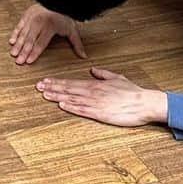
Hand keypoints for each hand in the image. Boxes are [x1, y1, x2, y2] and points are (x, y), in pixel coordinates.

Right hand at [9, 2, 85, 65]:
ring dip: (18, 45)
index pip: (40, 43)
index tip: (28, 61)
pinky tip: (12, 41)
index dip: (34, 53)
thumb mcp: (72, 30)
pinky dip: (15, 34)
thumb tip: (83, 56)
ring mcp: (32, 18)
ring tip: (13, 53)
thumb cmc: (64, 15)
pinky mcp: (27, 14)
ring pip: (23, 34)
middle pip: (30, 40)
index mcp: (50, 26)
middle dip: (23, 52)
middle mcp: (39, 22)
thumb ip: (76, 44)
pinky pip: (19, 25)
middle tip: (18, 61)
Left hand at [36, 67, 168, 127]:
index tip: (45, 80)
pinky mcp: (101, 114)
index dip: (57, 81)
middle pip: (69, 89)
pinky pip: (83, 110)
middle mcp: (93, 92)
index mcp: (96, 84)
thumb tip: (92, 69)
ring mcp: (96, 103)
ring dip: (58, 97)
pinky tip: (62, 105)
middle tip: (38, 86)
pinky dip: (72, 107)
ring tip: (45, 94)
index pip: (72, 82)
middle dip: (52, 87)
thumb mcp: (116, 78)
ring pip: (73, 99)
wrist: (144, 103)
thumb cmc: (132, 91)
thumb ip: (102, 74)